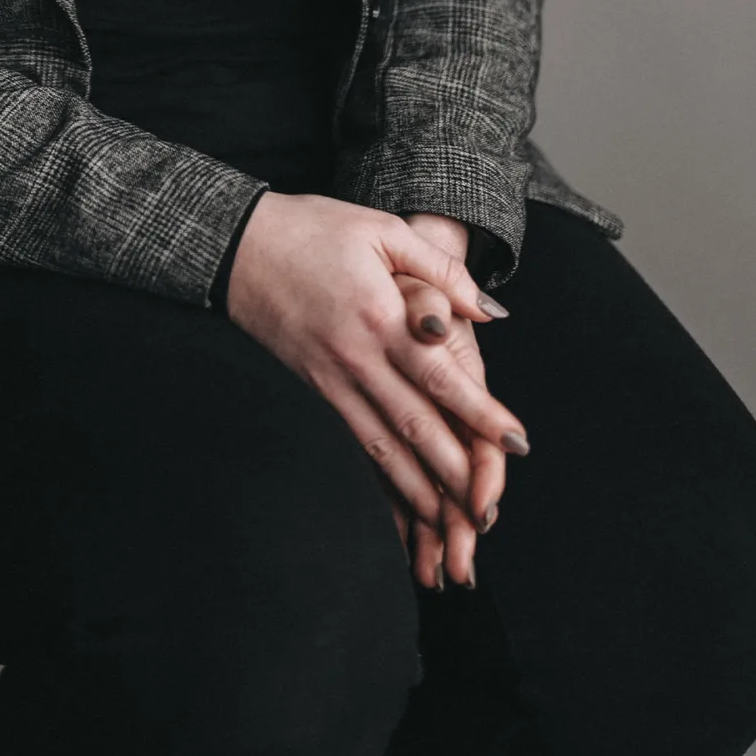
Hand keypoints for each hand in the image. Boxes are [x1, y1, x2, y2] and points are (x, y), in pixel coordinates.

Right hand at [225, 194, 526, 532]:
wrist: (238, 245)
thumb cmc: (314, 229)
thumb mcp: (383, 231)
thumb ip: (440, 270)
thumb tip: (490, 312)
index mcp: (380, 317)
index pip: (441, 378)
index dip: (481, 414)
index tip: (517, 443)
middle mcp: (357, 358)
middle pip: (416, 426)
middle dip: (458, 472)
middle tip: (492, 509)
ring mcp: (332, 380)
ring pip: (383, 446)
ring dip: (420, 490)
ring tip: (453, 526)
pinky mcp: (315, 388)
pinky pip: (353, 443)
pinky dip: (380, 477)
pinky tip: (399, 500)